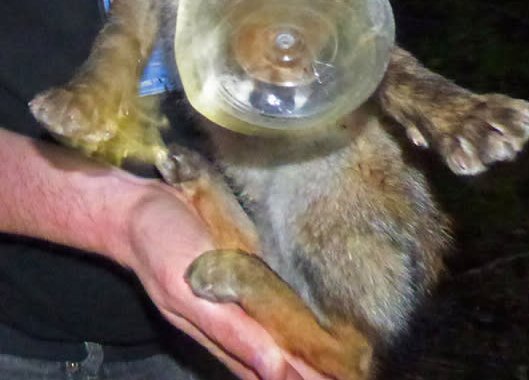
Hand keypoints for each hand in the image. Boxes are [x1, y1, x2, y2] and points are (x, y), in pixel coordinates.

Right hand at [122, 182, 327, 379]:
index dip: (300, 375)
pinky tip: (305, 310)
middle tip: (349, 370)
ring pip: (274, 329)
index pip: (269, 367)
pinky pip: (266, 298)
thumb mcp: (187, 291)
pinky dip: (288, 312)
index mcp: (221, 328)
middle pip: (275, 353)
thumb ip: (228, 328)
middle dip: (308, 365)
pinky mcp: (236, 268)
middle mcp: (231, 315)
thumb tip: (273, 367)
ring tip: (337, 355)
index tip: (337, 378)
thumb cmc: (159, 246)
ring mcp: (233, 293)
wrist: (136, 209)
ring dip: (302, 344)